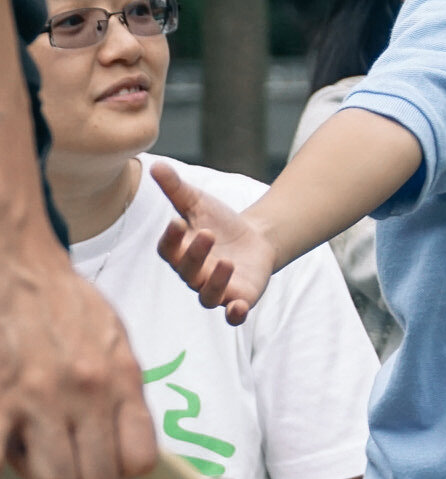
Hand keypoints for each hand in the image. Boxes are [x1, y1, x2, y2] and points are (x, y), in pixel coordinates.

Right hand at [0, 240, 158, 478]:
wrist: (21, 270)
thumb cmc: (68, 308)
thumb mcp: (116, 344)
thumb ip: (123, 394)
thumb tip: (126, 448)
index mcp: (122, 378)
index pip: (141, 459)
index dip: (121, 469)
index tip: (106, 459)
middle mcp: (87, 392)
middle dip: (81, 476)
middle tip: (65, 453)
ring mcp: (39, 397)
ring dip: (41, 472)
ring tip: (33, 445)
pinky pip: (1, 461)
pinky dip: (3, 461)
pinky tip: (6, 437)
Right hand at [151, 160, 275, 324]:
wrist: (257, 238)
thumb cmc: (220, 222)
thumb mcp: (199, 203)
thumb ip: (177, 189)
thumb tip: (155, 165)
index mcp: (181, 253)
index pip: (168, 250)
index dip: (171, 238)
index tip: (177, 221)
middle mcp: (194, 275)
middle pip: (188, 270)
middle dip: (196, 253)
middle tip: (208, 233)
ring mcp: (216, 289)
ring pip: (207, 295)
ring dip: (215, 282)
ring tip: (226, 262)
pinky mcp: (238, 298)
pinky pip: (232, 314)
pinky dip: (234, 314)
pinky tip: (239, 308)